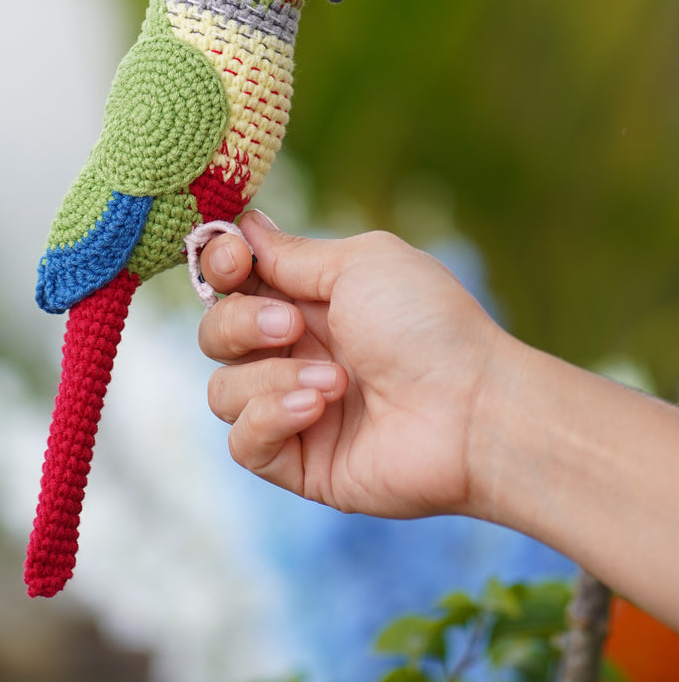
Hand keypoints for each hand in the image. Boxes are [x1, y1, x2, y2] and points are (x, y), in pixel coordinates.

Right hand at [198, 211, 505, 520]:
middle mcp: (292, 353)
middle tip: (294, 326)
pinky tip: (317, 409)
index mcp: (305, 301)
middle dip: (241, 324)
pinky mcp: (298, 461)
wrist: (472, 409)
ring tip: (336, 382)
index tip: (234, 261)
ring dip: (270, 378)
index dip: (217, 268)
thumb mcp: (360, 264)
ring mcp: (292, 408)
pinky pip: (242, 441)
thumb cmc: (428, 325)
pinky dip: (270, 419)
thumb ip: (292, 254)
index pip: (228, 282)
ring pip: (222, 389)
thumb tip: (246, 226)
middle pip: (215, 334)